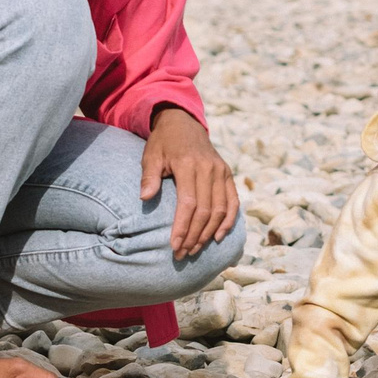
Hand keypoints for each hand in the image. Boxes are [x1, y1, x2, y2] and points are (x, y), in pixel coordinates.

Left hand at [145, 106, 239, 256]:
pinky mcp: (228, 174)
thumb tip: (145, 198)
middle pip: (205, 210)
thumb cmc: (163, 143)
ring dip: (209, 233)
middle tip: (182, 254)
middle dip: (194, 236)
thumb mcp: (151, 155)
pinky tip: (218, 237)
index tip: (174, 246)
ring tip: (195, 249)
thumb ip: (149, 177)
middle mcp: (209, 169)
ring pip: (220, 209)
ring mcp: (221, 171)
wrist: (184, 123)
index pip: (189, 203)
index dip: (182, 227)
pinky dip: (228, 221)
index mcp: (188, 164)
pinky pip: (233, 201)